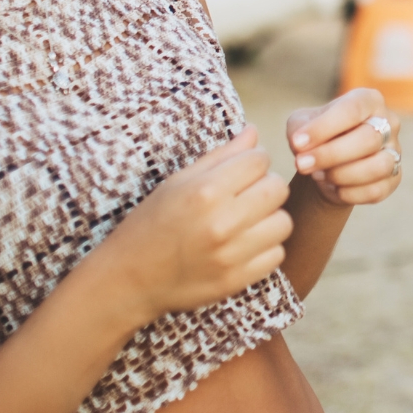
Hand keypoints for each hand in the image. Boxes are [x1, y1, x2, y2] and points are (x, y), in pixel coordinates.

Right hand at [101, 128, 293, 325]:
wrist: (128, 280)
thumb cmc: (150, 224)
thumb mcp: (177, 183)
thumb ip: (220, 157)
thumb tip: (254, 132)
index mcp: (205, 191)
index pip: (260, 160)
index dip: (253, 162)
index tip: (241, 171)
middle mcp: (222, 222)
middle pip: (278, 188)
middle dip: (265, 186)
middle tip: (245, 195)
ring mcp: (232, 254)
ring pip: (283, 222)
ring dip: (269, 218)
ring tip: (246, 221)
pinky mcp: (237, 279)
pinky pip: (277, 253)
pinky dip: (266, 248)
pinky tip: (243, 245)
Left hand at [287, 89, 403, 207]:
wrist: (327, 164)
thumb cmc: (316, 137)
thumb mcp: (300, 125)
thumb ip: (299, 129)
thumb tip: (302, 146)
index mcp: (368, 101)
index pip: (352, 110)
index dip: (324, 127)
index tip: (297, 143)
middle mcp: (389, 123)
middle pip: (369, 139)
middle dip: (330, 155)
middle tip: (301, 164)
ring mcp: (395, 151)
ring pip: (378, 166)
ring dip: (342, 175)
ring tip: (320, 175)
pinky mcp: (394, 179)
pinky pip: (377, 191)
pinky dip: (351, 193)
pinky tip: (335, 188)